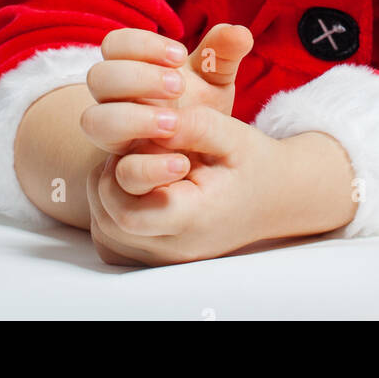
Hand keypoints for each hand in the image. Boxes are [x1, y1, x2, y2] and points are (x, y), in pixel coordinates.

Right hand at [81, 24, 254, 190]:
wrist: (197, 156)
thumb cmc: (199, 105)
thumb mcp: (213, 79)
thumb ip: (222, 54)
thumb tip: (241, 33)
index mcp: (130, 68)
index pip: (115, 44)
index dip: (142, 45)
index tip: (180, 56)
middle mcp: (113, 100)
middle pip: (98, 77)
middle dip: (137, 78)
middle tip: (179, 87)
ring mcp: (113, 136)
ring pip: (94, 121)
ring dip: (131, 119)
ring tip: (173, 124)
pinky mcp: (120, 174)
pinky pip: (115, 171)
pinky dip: (145, 168)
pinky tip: (180, 164)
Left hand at [86, 103, 288, 266]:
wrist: (274, 198)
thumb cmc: (252, 165)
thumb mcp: (233, 135)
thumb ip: (194, 126)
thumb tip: (153, 119)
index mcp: (192, 220)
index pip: (133, 209)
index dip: (136, 171)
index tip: (164, 150)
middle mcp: (172, 248)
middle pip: (110, 217)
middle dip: (114, 175)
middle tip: (139, 147)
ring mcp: (160, 258)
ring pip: (104, 229)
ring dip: (108, 189)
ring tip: (137, 160)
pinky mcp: (152, 256)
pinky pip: (110, 240)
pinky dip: (110, 209)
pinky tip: (132, 184)